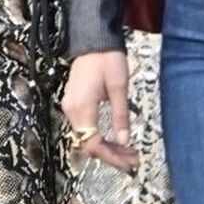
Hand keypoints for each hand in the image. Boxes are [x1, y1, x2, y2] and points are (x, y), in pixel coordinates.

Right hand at [61, 50, 137, 173]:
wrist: (93, 39)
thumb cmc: (108, 59)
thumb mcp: (119, 88)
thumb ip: (121, 116)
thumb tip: (124, 141)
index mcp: (82, 107)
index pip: (93, 144)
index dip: (111, 157)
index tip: (129, 163)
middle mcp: (71, 110)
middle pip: (88, 144)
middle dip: (111, 155)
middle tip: (133, 160)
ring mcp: (70, 107)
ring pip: (86, 138)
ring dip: (106, 147)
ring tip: (129, 152)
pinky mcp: (74, 103)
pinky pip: (85, 128)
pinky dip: (100, 137)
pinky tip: (115, 139)